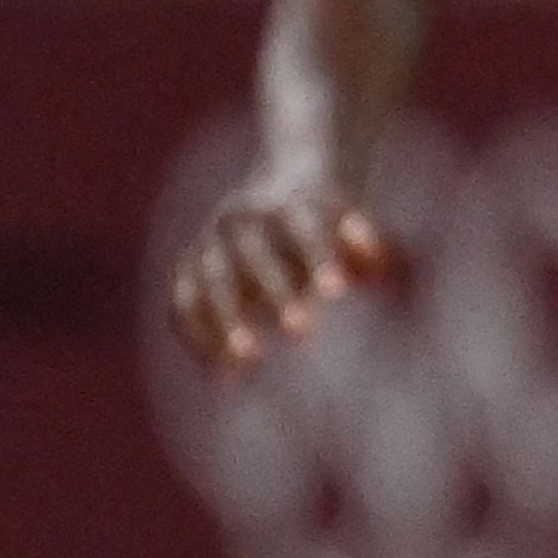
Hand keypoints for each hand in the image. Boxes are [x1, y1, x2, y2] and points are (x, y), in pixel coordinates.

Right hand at [168, 180, 397, 370]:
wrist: (278, 187)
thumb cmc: (329, 224)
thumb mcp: (352, 227)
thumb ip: (366, 245)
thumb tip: (373, 256)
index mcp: (287, 204)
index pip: (303, 229)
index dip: (318, 258)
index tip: (337, 292)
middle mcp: (241, 220)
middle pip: (254, 256)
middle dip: (276, 291)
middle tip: (303, 331)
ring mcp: (209, 244)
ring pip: (210, 281)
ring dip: (225, 319)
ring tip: (247, 359)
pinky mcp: (187, 269)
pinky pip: (183, 304)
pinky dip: (197, 335)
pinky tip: (221, 370)